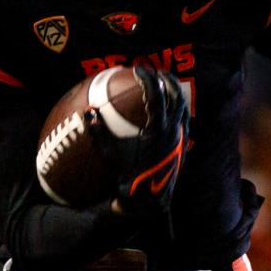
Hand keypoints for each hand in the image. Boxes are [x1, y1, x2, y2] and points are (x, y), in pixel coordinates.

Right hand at [105, 67, 188, 216]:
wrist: (149, 201)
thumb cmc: (127, 178)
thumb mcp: (109, 155)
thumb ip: (98, 133)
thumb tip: (87, 112)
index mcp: (158, 131)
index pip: (156, 96)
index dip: (148, 79)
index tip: (138, 69)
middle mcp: (174, 131)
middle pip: (176, 95)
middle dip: (166, 79)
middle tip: (155, 70)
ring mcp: (181, 138)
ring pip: (183, 106)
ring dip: (174, 91)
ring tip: (165, 83)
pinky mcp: (184, 145)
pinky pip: (184, 119)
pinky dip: (177, 108)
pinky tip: (169, 107)